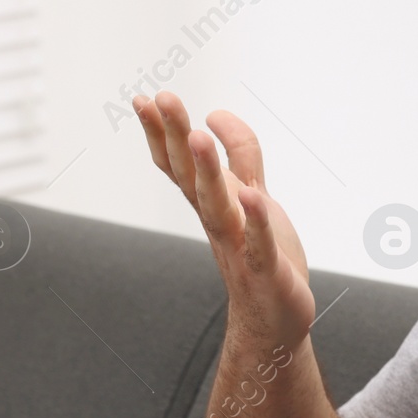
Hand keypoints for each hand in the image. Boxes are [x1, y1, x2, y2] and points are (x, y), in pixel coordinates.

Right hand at [133, 90, 315, 347]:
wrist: (274, 319)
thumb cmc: (260, 254)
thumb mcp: (253, 194)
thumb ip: (240, 154)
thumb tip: (215, 114)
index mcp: (212, 203)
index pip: (178, 165)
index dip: (162, 133)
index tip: (144, 99)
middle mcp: (218, 222)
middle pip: (190, 177)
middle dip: (176, 138)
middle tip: (162, 99)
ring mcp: (239, 246)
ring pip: (218, 206)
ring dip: (207, 172)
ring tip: (198, 137)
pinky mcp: (266, 270)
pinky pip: (259, 243)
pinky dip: (256, 221)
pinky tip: (253, 197)